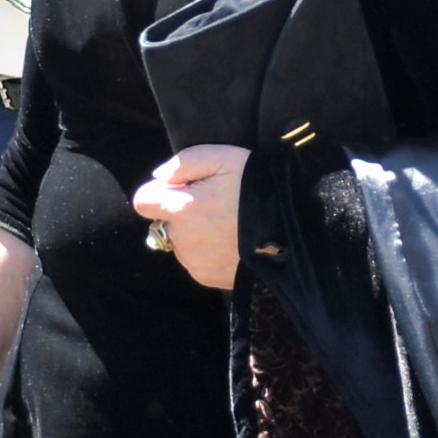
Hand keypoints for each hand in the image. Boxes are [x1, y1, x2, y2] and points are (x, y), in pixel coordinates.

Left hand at [132, 143, 250, 289]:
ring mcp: (195, 262)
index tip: (183, 189)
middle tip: (216, 205)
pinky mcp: (208, 278)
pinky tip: (230, 242)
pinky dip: (207, 252)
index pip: (143, 201)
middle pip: (165, 222)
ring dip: (195, 234)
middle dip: (182, 213)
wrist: (293, 231)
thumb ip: (184, 162)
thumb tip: (158, 178)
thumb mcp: (224, 159)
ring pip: (181, 243)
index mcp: (181, 210)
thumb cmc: (258, 189)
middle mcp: (182, 240)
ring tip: (227, 225)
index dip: (160, 192)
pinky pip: (196, 261)